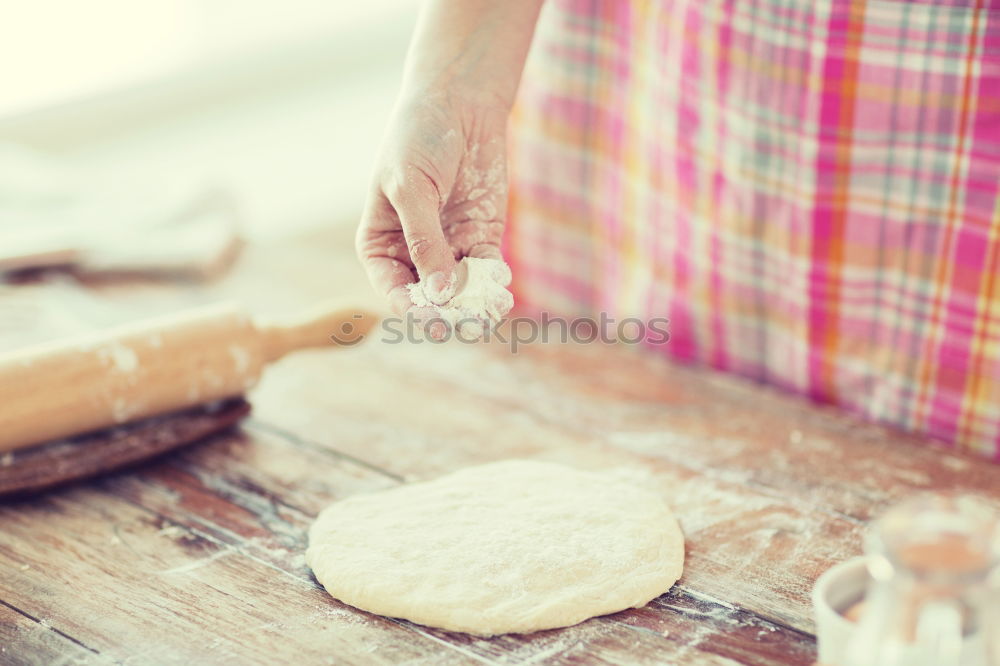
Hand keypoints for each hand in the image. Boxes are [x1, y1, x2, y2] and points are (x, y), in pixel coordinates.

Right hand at [356, 92, 508, 317]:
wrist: (459, 104)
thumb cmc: (418, 139)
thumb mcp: (411, 187)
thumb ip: (424, 240)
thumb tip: (438, 293)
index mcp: (381, 244)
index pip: (392, 288)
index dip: (409, 306)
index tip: (429, 317)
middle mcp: (413, 254)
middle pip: (428, 296)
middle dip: (445, 312)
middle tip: (463, 324)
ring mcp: (448, 249)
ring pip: (460, 290)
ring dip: (473, 304)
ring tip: (487, 313)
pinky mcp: (480, 239)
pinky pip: (486, 272)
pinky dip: (493, 284)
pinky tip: (500, 289)